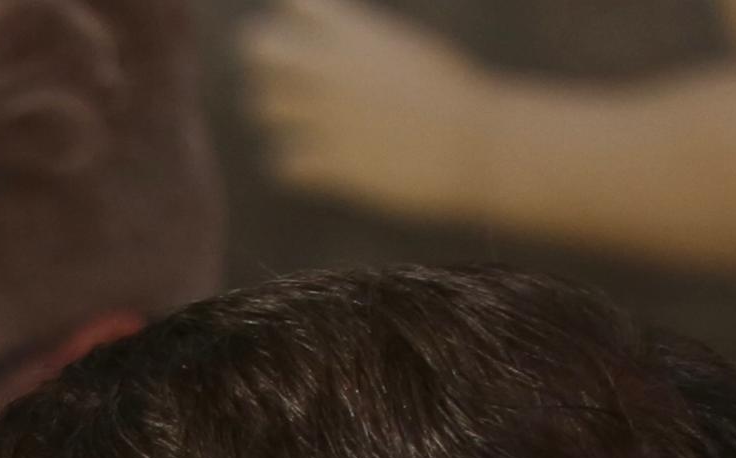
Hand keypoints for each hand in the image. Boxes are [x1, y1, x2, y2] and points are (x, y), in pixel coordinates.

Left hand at [242, 0, 495, 221]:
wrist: (476, 146)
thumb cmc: (450, 94)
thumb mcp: (405, 48)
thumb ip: (359, 43)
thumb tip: (334, 47)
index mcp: (355, 33)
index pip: (292, 3)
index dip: (288, 16)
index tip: (298, 33)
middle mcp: (332, 68)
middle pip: (258, 48)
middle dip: (261, 63)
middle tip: (281, 80)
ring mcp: (325, 115)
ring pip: (261, 107)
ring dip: (275, 114)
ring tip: (301, 123)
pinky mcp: (329, 163)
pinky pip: (279, 162)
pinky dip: (291, 163)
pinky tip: (312, 163)